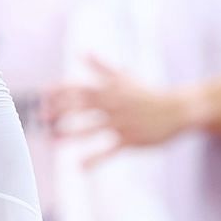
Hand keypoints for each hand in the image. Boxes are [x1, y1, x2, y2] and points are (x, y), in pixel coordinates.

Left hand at [47, 57, 196, 159]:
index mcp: (110, 90)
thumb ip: (102, 67)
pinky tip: (79, 167)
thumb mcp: (125, 76)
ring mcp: (121, 123)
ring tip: (53, 141)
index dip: (61, 91)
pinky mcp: (130, 140)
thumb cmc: (149, 93)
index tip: (43, 95)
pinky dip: (94, 159)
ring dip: (70, 135)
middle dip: (61, 112)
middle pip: (82, 107)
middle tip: (42, 119)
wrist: (178, 109)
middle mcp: (113, 105)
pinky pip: (109, 151)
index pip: (80, 88)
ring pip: (91, 129)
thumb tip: (83, 53)